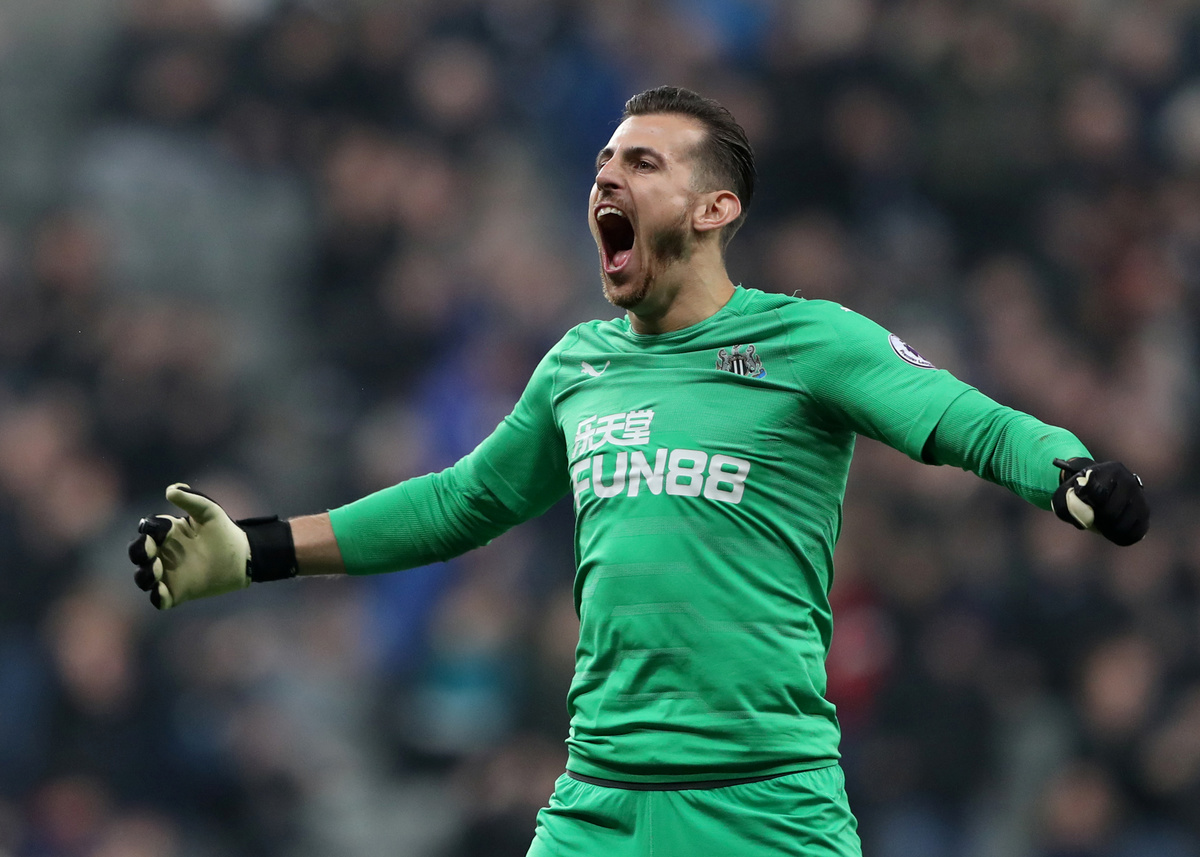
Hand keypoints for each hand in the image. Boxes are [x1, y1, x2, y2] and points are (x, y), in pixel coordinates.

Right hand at [129, 484, 250, 608]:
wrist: (243, 557)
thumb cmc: (224, 531)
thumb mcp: (209, 511)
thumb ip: (191, 499)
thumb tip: (170, 490)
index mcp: (167, 533)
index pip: (147, 530)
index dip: (149, 530)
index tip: (164, 530)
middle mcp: (163, 553)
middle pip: (137, 553)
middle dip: (138, 551)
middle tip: (151, 549)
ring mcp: (168, 574)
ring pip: (143, 577)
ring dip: (144, 574)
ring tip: (157, 567)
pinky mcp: (178, 592)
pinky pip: (159, 600)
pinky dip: (156, 597)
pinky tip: (162, 590)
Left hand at [1052, 458, 1148, 545]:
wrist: (1097, 490)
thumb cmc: (1079, 492)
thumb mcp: (1065, 494)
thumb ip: (1066, 504)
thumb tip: (1085, 520)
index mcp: (1110, 470)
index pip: (1098, 494)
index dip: (1088, 505)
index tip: (1086, 501)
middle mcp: (1129, 481)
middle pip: (1111, 514)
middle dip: (1098, 521)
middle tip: (1093, 517)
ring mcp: (1140, 497)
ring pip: (1123, 526)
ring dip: (1108, 531)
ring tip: (1102, 523)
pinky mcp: (1145, 512)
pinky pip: (1134, 533)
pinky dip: (1121, 537)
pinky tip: (1112, 530)